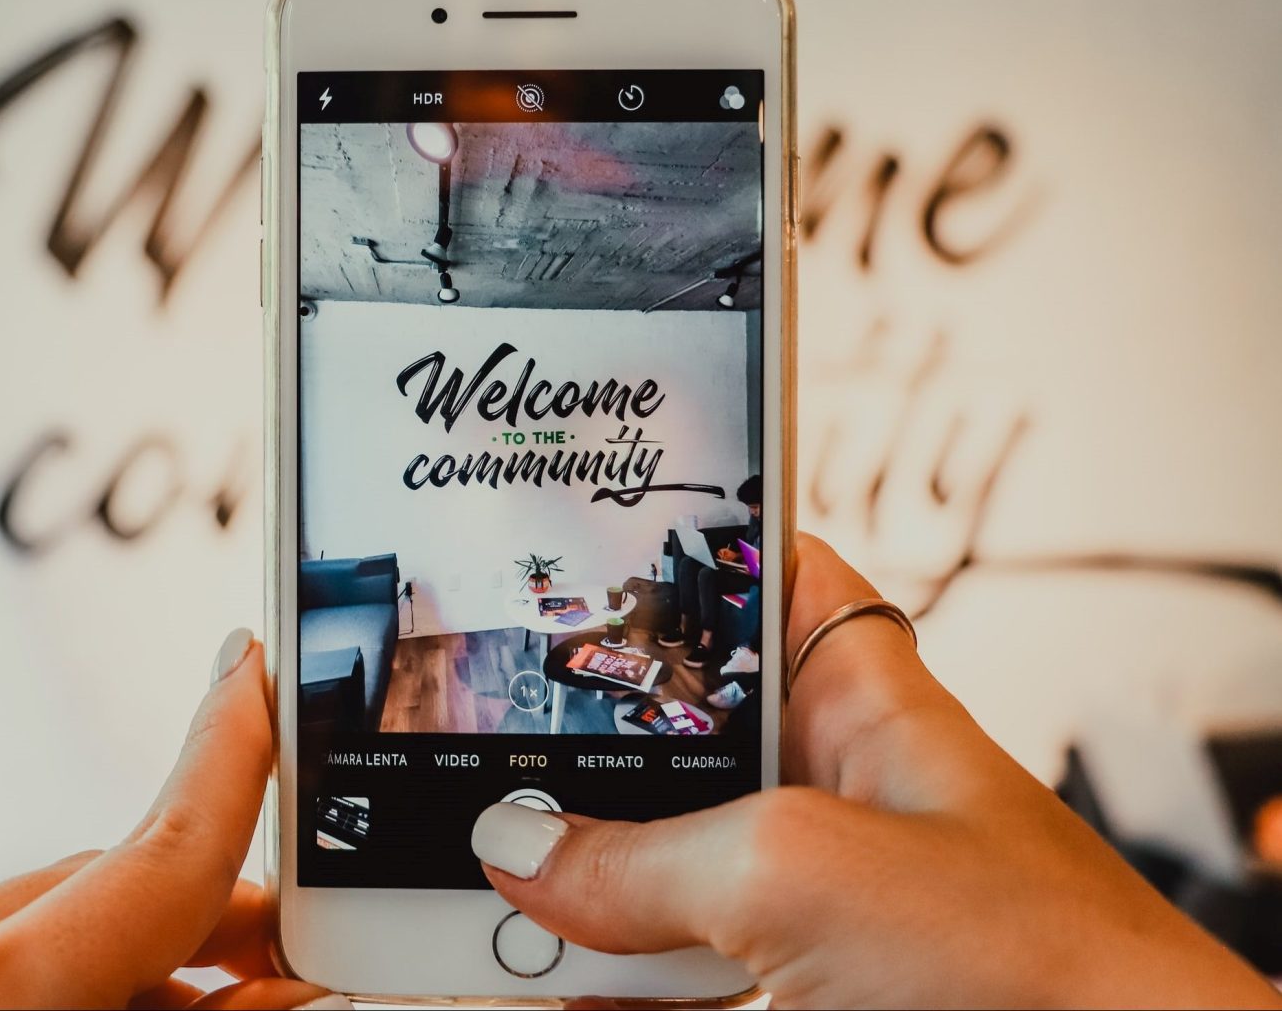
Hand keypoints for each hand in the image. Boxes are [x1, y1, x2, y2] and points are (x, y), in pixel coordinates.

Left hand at [0, 630, 346, 1010]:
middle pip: (105, 886)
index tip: (254, 670)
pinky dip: (64, 982)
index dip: (231, 754)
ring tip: (210, 1004)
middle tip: (290, 950)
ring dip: (137, 958)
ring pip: (48, 924)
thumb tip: (290, 977)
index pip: (157, 851)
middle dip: (206, 912)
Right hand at [472, 536, 1281, 1008]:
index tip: (568, 543)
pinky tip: (530, 973)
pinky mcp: (784, 995)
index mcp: (859, 704)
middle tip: (472, 747)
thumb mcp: (806, 872)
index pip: (763, 580)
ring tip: (467, 869)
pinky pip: (667, 975)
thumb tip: (520, 849)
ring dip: (565, 881)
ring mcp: (803, 910)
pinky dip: (597, 980)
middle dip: (572, 750)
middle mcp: (825, 797)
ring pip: (655, 873)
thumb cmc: (1044, 975)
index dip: (680, 549)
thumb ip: (646, 856)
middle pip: (672, 741)